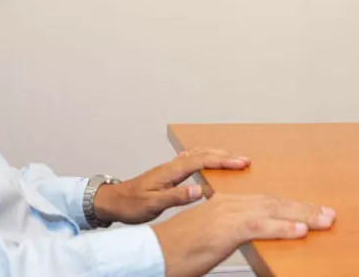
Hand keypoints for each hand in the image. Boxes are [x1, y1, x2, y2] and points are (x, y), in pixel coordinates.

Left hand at [94, 148, 250, 223]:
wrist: (113, 201)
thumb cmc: (130, 204)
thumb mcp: (152, 204)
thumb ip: (176, 196)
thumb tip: (200, 190)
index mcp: (170, 171)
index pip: (202, 161)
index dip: (223, 161)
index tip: (241, 163)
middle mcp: (172, 165)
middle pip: (204, 153)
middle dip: (226, 155)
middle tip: (246, 160)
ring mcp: (171, 167)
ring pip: (199, 153)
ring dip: (218, 154)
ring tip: (236, 159)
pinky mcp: (170, 172)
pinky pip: (193, 158)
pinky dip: (208, 157)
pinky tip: (213, 161)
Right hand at [152, 193, 335, 276]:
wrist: (152, 253)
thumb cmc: (176, 251)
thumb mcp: (210, 239)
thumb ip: (231, 234)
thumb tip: (251, 237)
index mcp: (226, 204)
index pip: (267, 202)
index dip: (292, 206)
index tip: (313, 211)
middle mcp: (229, 204)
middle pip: (275, 203)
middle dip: (304, 208)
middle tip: (329, 214)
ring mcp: (227, 215)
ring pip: (273, 212)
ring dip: (302, 216)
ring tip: (324, 220)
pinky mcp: (225, 230)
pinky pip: (260, 227)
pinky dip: (282, 228)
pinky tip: (301, 230)